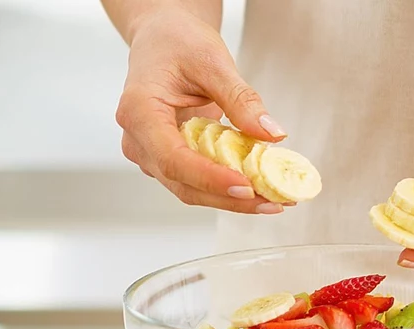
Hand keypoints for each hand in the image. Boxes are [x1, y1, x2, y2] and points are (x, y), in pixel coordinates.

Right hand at [114, 8, 287, 213]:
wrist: (164, 40)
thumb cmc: (178, 44)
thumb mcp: (213, 62)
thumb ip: (241, 100)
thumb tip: (272, 135)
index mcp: (139, 111)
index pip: (173, 158)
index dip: (210, 178)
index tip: (247, 186)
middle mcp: (138, 140)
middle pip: (183, 184)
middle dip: (230, 199)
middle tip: (274, 201)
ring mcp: (151, 154)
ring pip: (191, 190)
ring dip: (233, 200)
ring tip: (275, 200)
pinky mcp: (169, 160)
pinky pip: (198, 182)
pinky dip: (229, 189)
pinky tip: (262, 189)